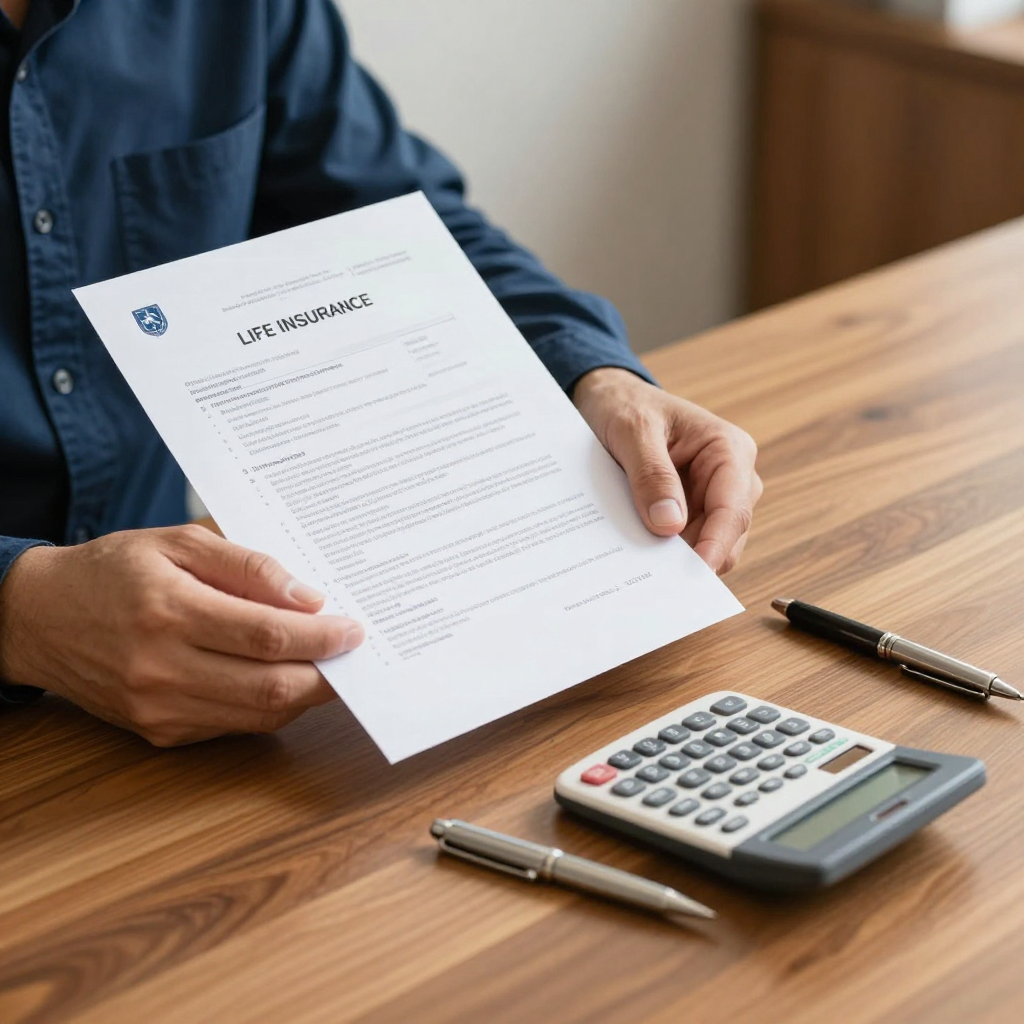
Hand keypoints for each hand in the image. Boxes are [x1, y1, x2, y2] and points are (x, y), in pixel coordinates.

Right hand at [0, 525, 363, 745]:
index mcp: (170, 611)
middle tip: (353, 653)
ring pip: (260, 715)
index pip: (267, 636)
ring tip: (327, 665)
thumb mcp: (178, 543)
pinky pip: (235, 726)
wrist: (38, 619)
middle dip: (326, 673)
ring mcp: (160, 708)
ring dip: (305, 694)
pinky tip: (284, 679)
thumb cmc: (113, 571)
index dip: (322, 636)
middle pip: (271, 686)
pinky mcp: (160, 732)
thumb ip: (248, 566)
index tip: (353, 629)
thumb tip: (308, 597)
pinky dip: (270, 705)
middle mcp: (162, 669)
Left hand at [573, 367, 761, 572]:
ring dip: (676, 556)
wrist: (611, 400)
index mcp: (729, 449)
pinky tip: (639, 552)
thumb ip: (652, 475)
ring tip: (639, 562)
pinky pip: (687, 541)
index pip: (733, 509)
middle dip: (693, 556)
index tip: (694, 574)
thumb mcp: (633, 432)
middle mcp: (732, 477)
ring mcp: (714, 497)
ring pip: (707, 544)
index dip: (716, 546)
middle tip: (653, 576)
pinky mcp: (693, 510)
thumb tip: (670, 525)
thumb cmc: (626, 406)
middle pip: (726, 535)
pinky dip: (665, 551)